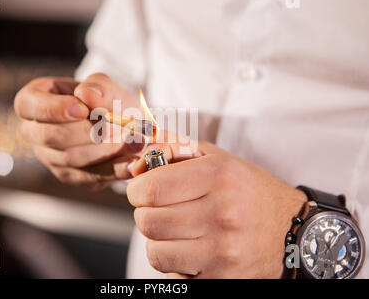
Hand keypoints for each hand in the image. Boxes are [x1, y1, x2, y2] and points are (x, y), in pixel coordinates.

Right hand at [14, 73, 142, 189]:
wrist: (121, 123)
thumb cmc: (105, 100)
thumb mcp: (105, 86)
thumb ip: (98, 85)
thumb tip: (87, 94)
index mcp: (33, 102)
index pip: (29, 105)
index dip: (54, 109)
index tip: (83, 109)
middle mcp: (35, 132)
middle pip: (51, 136)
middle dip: (88, 132)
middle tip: (119, 126)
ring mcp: (50, 158)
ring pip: (71, 159)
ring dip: (106, 150)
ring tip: (135, 140)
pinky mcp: (70, 177)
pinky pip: (89, 177)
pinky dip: (114, 169)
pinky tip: (133, 162)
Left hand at [127, 142, 306, 277]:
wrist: (291, 230)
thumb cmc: (247, 190)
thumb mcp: (216, 158)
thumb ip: (173, 149)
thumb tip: (136, 163)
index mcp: (219, 176)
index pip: (151, 189)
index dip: (137, 190)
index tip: (143, 190)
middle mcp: (223, 214)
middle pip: (148, 221)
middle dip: (145, 213)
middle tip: (160, 209)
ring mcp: (224, 251)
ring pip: (156, 252)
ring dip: (157, 240)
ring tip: (174, 230)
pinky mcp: (223, 279)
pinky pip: (173, 274)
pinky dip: (174, 262)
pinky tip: (190, 248)